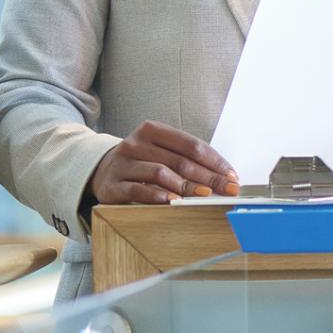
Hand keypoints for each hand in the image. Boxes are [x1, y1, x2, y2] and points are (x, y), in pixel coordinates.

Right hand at [88, 121, 239, 204]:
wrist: (101, 171)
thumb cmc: (141, 162)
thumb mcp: (160, 151)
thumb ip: (186, 160)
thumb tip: (223, 178)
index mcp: (152, 130)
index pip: (190, 144)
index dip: (214, 161)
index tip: (232, 176)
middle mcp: (136, 143)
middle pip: (179, 160)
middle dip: (208, 176)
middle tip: (227, 189)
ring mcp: (123, 163)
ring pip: (160, 172)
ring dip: (186, 186)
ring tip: (205, 195)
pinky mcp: (113, 185)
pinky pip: (138, 190)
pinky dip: (158, 196)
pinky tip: (174, 202)